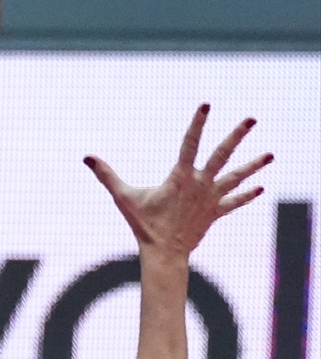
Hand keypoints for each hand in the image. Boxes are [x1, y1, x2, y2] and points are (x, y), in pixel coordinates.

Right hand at [85, 104, 271, 256]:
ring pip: (236, 177)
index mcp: (181, 177)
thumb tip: (87, 157)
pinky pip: (233, 202)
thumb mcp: (123, 197)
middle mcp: (200, 184)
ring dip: (253, 165)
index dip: (198, 123)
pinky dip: (246, 195)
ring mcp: (211, 198)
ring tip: (270, 154)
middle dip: (237, 135)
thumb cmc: (144, 224)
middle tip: (252, 119)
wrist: (165, 253)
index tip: (206, 105)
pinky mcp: (215, 212)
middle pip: (223, 155)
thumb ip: (106, 175)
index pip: (190, 143)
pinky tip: (260, 188)